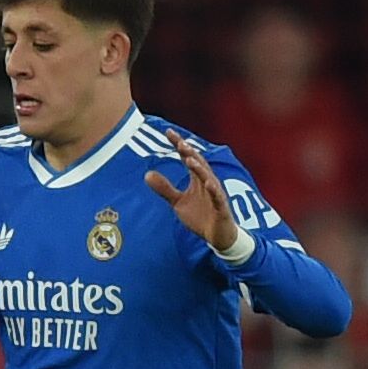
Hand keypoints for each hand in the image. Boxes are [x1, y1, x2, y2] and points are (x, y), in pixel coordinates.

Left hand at [144, 131, 243, 253]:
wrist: (218, 236)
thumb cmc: (201, 216)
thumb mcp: (178, 202)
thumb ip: (165, 189)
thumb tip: (146, 175)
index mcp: (197, 179)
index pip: (188, 157)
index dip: (179, 145)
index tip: (168, 132)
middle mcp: (207, 182)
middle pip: (199, 163)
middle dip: (189, 152)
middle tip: (179, 142)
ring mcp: (216, 194)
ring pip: (208, 178)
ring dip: (199, 168)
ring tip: (189, 158)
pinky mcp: (221, 208)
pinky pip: (218, 197)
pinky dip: (214, 190)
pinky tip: (208, 183)